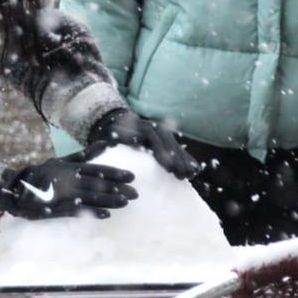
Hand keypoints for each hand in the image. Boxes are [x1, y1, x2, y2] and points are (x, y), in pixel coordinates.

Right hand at [0, 158, 136, 219]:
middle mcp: (69, 179)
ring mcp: (63, 194)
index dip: (115, 173)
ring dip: (109, 200)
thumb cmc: (43, 174)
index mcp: (71, 167)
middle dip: (118, 189)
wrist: (17, 189)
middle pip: (98, 184)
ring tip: (125, 203)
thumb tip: (106, 144)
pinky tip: (106, 215)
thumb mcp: (63, 160)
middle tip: (135, 193)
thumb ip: (84, 155)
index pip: (97, 169)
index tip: (132, 177)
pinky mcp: (57, 208)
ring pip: (91, 197)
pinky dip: (92, 212)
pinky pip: (78, 211)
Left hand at [86, 108, 202, 178]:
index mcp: (137, 125)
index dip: (161, 151)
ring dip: (183, 159)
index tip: (167, 167)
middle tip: (181, 175)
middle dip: (175, 158)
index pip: (152, 137)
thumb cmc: (106, 135)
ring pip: (174, 145)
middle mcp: (151, 127)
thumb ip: (105, 142)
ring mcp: (160, 132)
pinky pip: (178, 149)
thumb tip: (104, 146)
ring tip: (189, 175)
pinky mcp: (165, 140)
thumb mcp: (103, 137)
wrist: (114, 121)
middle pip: (167, 141)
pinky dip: (186, 158)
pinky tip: (194, 171)